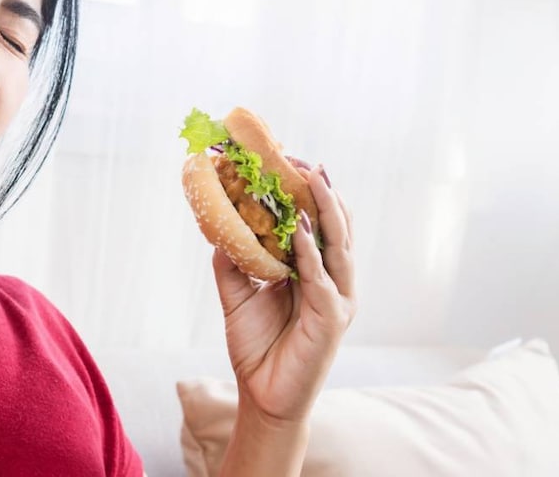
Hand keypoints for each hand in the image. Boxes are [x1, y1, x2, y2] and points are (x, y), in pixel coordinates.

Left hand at [213, 163, 355, 422]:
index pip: (319, 225)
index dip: (310, 194)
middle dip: (324, 192)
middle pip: (337, 228)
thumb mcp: (237, 295)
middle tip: (308, 162)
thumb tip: (219, 227)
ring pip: (339, 246)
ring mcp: (337, 299)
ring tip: (315, 180)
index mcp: (314, 274)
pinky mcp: (333, 319)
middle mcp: (332, 282)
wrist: (262, 396)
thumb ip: (233, 262)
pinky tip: (302, 231)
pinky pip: (322, 280)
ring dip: (327, 211)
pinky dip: (312, 253)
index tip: (293, 163)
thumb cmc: (257, 347)